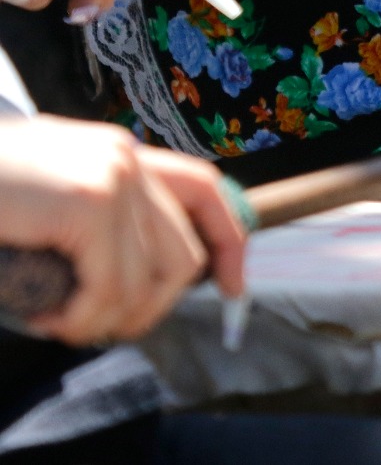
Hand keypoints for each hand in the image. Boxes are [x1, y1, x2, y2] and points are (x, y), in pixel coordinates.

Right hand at [0, 116, 247, 345]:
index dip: (229, 243)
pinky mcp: (89, 202)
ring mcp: (113, 177)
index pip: (205, 191)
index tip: (233, 290)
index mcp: (121, 154)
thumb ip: (100, 222)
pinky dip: (83, 317)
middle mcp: (127, 158)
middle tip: (101, 326)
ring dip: (107, 319)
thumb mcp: (49, 201)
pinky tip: (48, 316)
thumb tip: (146, 281)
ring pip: (148, 280)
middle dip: (152, 307)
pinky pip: (111, 287)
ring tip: (62, 319)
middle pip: (183, 254)